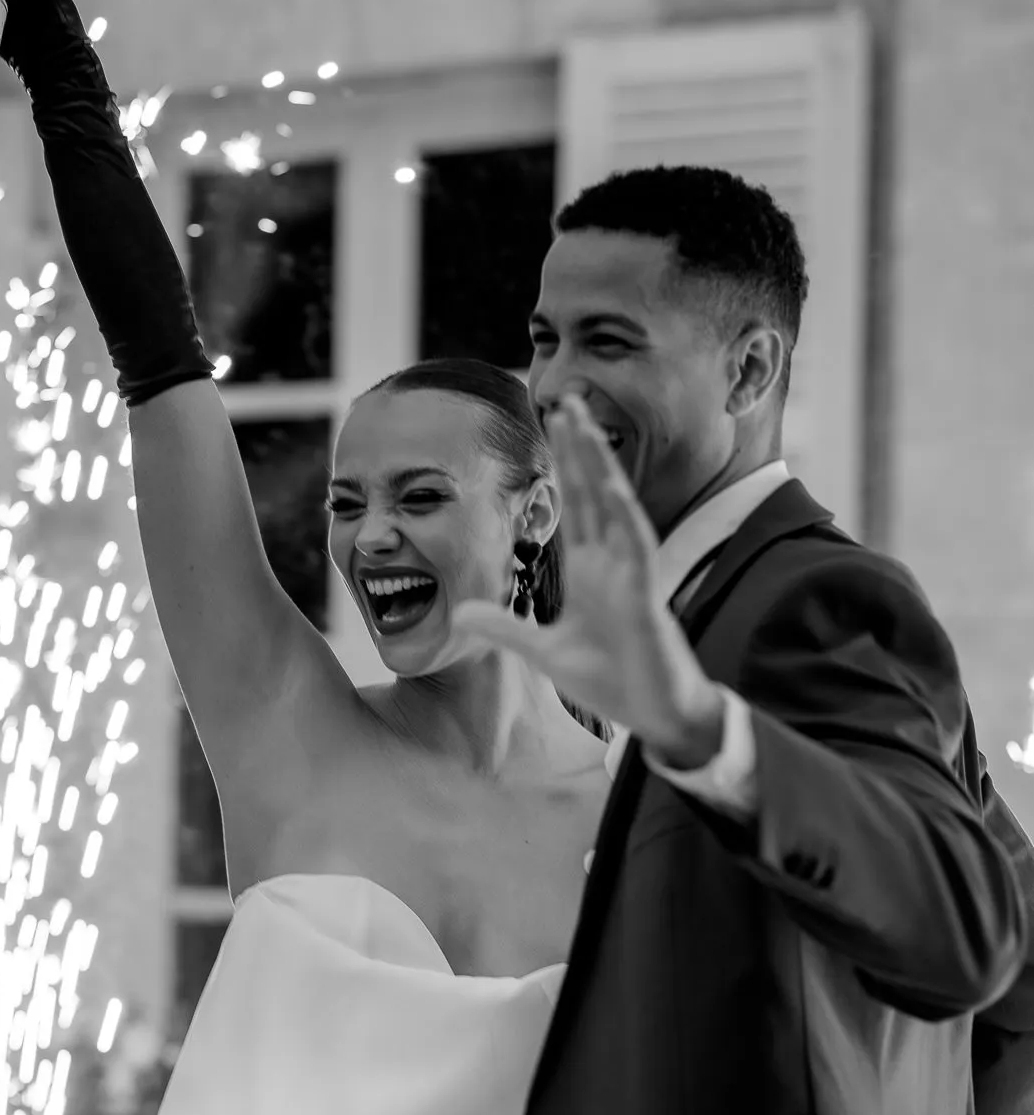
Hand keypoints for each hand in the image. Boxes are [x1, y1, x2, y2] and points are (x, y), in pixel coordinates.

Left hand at [452, 393, 724, 763]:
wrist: (655, 714)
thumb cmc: (612, 680)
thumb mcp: (544, 652)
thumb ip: (504, 629)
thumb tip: (458, 614)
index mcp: (590, 572)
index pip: (574, 507)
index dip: (565, 466)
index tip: (552, 427)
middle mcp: (611, 563)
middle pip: (592, 493)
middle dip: (580, 448)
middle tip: (566, 400)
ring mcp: (630, 575)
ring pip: (613, 506)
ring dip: (600, 465)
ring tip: (585, 425)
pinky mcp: (645, 596)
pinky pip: (635, 547)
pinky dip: (622, 515)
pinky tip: (609, 485)